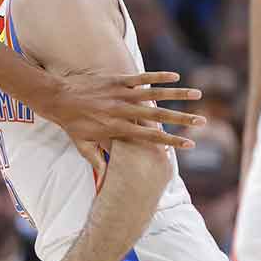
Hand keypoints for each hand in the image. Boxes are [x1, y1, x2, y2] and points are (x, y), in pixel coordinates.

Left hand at [47, 72, 202, 149]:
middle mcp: (122, 112)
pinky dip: (158, 76)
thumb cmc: (71, 124)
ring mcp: (120, 94)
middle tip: (203, 121)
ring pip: (154, 94)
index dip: (171, 141)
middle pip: (158, 117)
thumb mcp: (83, 147)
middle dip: (182, 119)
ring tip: (197, 95)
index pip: (150, 137)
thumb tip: (105, 184)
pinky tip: (176, 76)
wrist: (57, 98)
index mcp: (117, 129)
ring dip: (177, 95)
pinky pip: (141, 77)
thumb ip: (99, 162)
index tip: (190, 145)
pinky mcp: (116, 80)